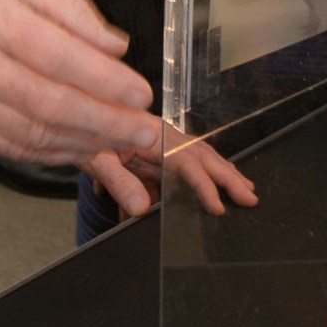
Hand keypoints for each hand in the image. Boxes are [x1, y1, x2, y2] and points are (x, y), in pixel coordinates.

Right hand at [0, 0, 155, 166]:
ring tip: (124, 143)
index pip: (61, 58)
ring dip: (87, 143)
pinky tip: (82, 148)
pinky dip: (53, 152)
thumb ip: (67, 8)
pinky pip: (13, 147)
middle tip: (146, 130)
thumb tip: (114, 45)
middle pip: (53, 104)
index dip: (107, 82)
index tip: (141, 93)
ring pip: (35, 133)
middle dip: (108, 123)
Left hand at [85, 119, 257, 219]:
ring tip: (246, 189)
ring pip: (201, 156)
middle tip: (250, 198)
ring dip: (224, 173)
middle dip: (228, 177)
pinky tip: (220, 181)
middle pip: (203, 155)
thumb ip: (118, 182)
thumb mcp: (96, 158)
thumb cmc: (85, 136)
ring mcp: (164, 141)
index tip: (217, 207)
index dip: (204, 185)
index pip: (186, 161)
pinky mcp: (160, 149)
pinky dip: (209, 171)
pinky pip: (190, 161)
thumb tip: (142, 209)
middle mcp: (164, 135)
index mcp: (151, 134)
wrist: (76, 117)